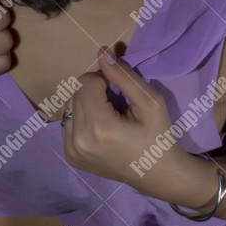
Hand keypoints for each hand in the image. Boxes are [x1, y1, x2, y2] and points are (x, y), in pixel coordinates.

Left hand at [62, 47, 192, 197]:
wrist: (158, 174)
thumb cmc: (158, 135)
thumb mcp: (149, 101)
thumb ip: (123, 75)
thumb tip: (102, 51)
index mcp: (99, 127)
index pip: (86, 82)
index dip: (104, 81)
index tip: (120, 94)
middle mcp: (79, 140)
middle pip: (75, 92)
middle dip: (94, 91)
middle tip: (115, 104)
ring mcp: (72, 150)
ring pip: (69, 105)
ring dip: (86, 103)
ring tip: (107, 116)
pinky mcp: (70, 156)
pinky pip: (68, 121)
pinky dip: (82, 118)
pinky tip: (99, 129)